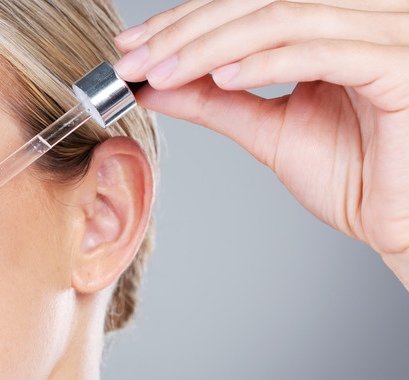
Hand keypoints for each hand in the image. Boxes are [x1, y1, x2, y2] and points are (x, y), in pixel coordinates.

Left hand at [114, 0, 408, 286]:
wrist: (401, 225)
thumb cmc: (354, 177)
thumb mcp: (268, 130)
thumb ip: (216, 101)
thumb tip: (155, 83)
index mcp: (332, 24)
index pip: (245, 4)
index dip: (182, 21)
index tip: (131, 46)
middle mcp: (362, 16)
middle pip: (257, 2)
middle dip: (184, 32)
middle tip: (133, 60)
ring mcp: (387, 34)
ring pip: (281, 18)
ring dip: (209, 46)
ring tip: (162, 71)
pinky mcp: (400, 66)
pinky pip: (321, 51)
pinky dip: (264, 62)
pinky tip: (220, 77)